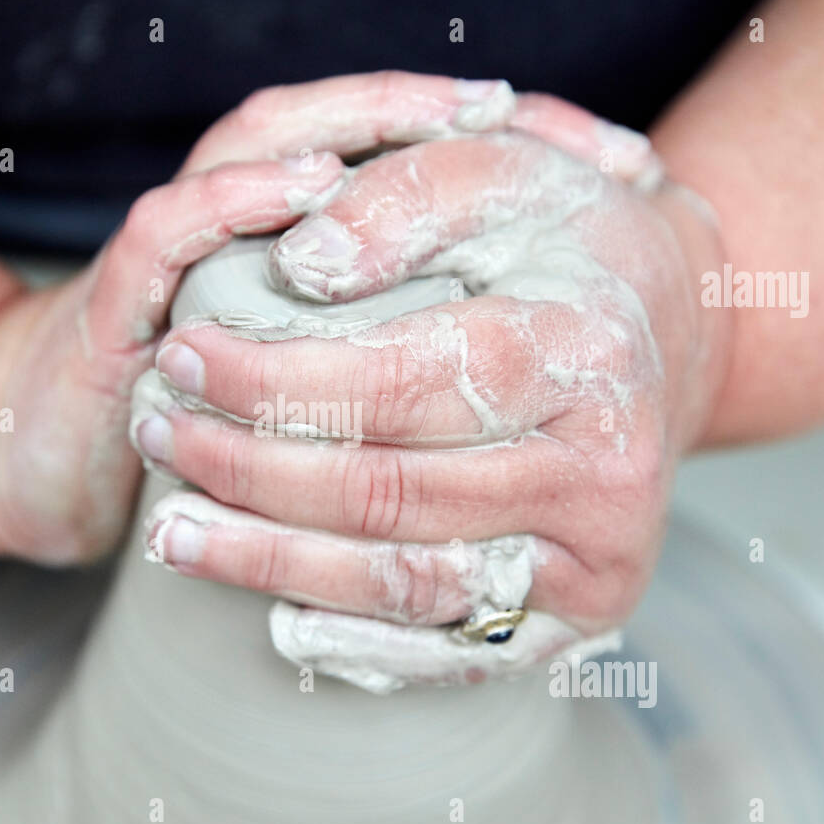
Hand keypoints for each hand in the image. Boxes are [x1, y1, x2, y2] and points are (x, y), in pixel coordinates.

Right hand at [0, 72, 530, 563]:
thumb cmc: (200, 424)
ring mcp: (176, 258)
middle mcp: (236, 234)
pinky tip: (301, 192)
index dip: (499, 152)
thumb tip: (531, 368)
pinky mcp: (113, 303)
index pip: (395, 163)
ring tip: (450, 117)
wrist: (52, 463)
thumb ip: (399, 363)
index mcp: (287, 250)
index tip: (613, 165)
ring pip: (258, 154)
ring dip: (351, 130)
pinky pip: (166, 235)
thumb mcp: (321, 391)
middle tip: (536, 113)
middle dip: (441, 116)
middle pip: (338, 132)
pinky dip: (230, 205)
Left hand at [135, 108, 731, 690]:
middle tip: (156, 435)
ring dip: (273, 565)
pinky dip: (357, 643)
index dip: (274, 380)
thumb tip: (300, 268)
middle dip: (247, 469)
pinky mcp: (578, 613)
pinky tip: (274, 615)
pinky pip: (453, 649)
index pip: (403, 383)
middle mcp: (606, 474)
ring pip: (405, 584)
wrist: (667, 334)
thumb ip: (401, 199)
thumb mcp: (501, 173)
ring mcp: (597, 559)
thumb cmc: (569, 248)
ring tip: (172, 533)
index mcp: (588, 357)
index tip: (183, 357)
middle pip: (390, 494)